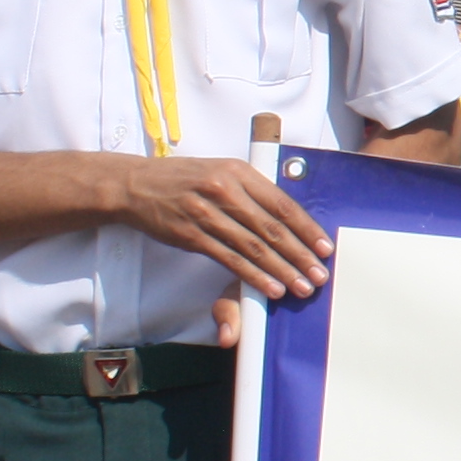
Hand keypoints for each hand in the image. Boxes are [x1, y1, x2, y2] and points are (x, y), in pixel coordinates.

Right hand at [113, 157, 331, 299]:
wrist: (136, 185)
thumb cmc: (186, 179)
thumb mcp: (222, 172)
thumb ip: (252, 190)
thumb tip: (288, 216)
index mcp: (239, 172)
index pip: (282, 203)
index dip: (306, 228)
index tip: (324, 247)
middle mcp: (225, 190)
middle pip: (272, 228)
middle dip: (300, 255)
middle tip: (320, 274)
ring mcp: (207, 214)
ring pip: (253, 247)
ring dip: (281, 270)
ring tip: (301, 286)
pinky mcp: (192, 236)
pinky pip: (230, 260)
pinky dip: (253, 276)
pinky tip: (271, 288)